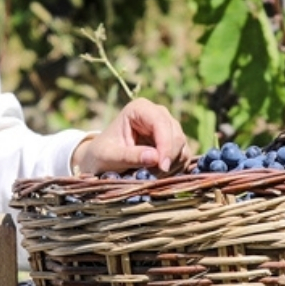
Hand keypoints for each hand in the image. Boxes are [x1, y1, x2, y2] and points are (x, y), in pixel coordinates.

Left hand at [72, 97, 189, 175]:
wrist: (101, 161)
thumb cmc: (101, 155)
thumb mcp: (109, 156)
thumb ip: (130, 156)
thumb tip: (154, 157)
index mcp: (140, 109)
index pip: (161, 123)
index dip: (165, 145)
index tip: (161, 166)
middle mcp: (157, 114)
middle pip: (176, 135)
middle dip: (168, 158)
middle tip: (152, 177)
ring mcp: (167, 128)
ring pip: (182, 146)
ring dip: (171, 165)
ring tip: (150, 177)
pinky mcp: (172, 143)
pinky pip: (183, 156)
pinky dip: (174, 169)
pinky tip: (157, 175)